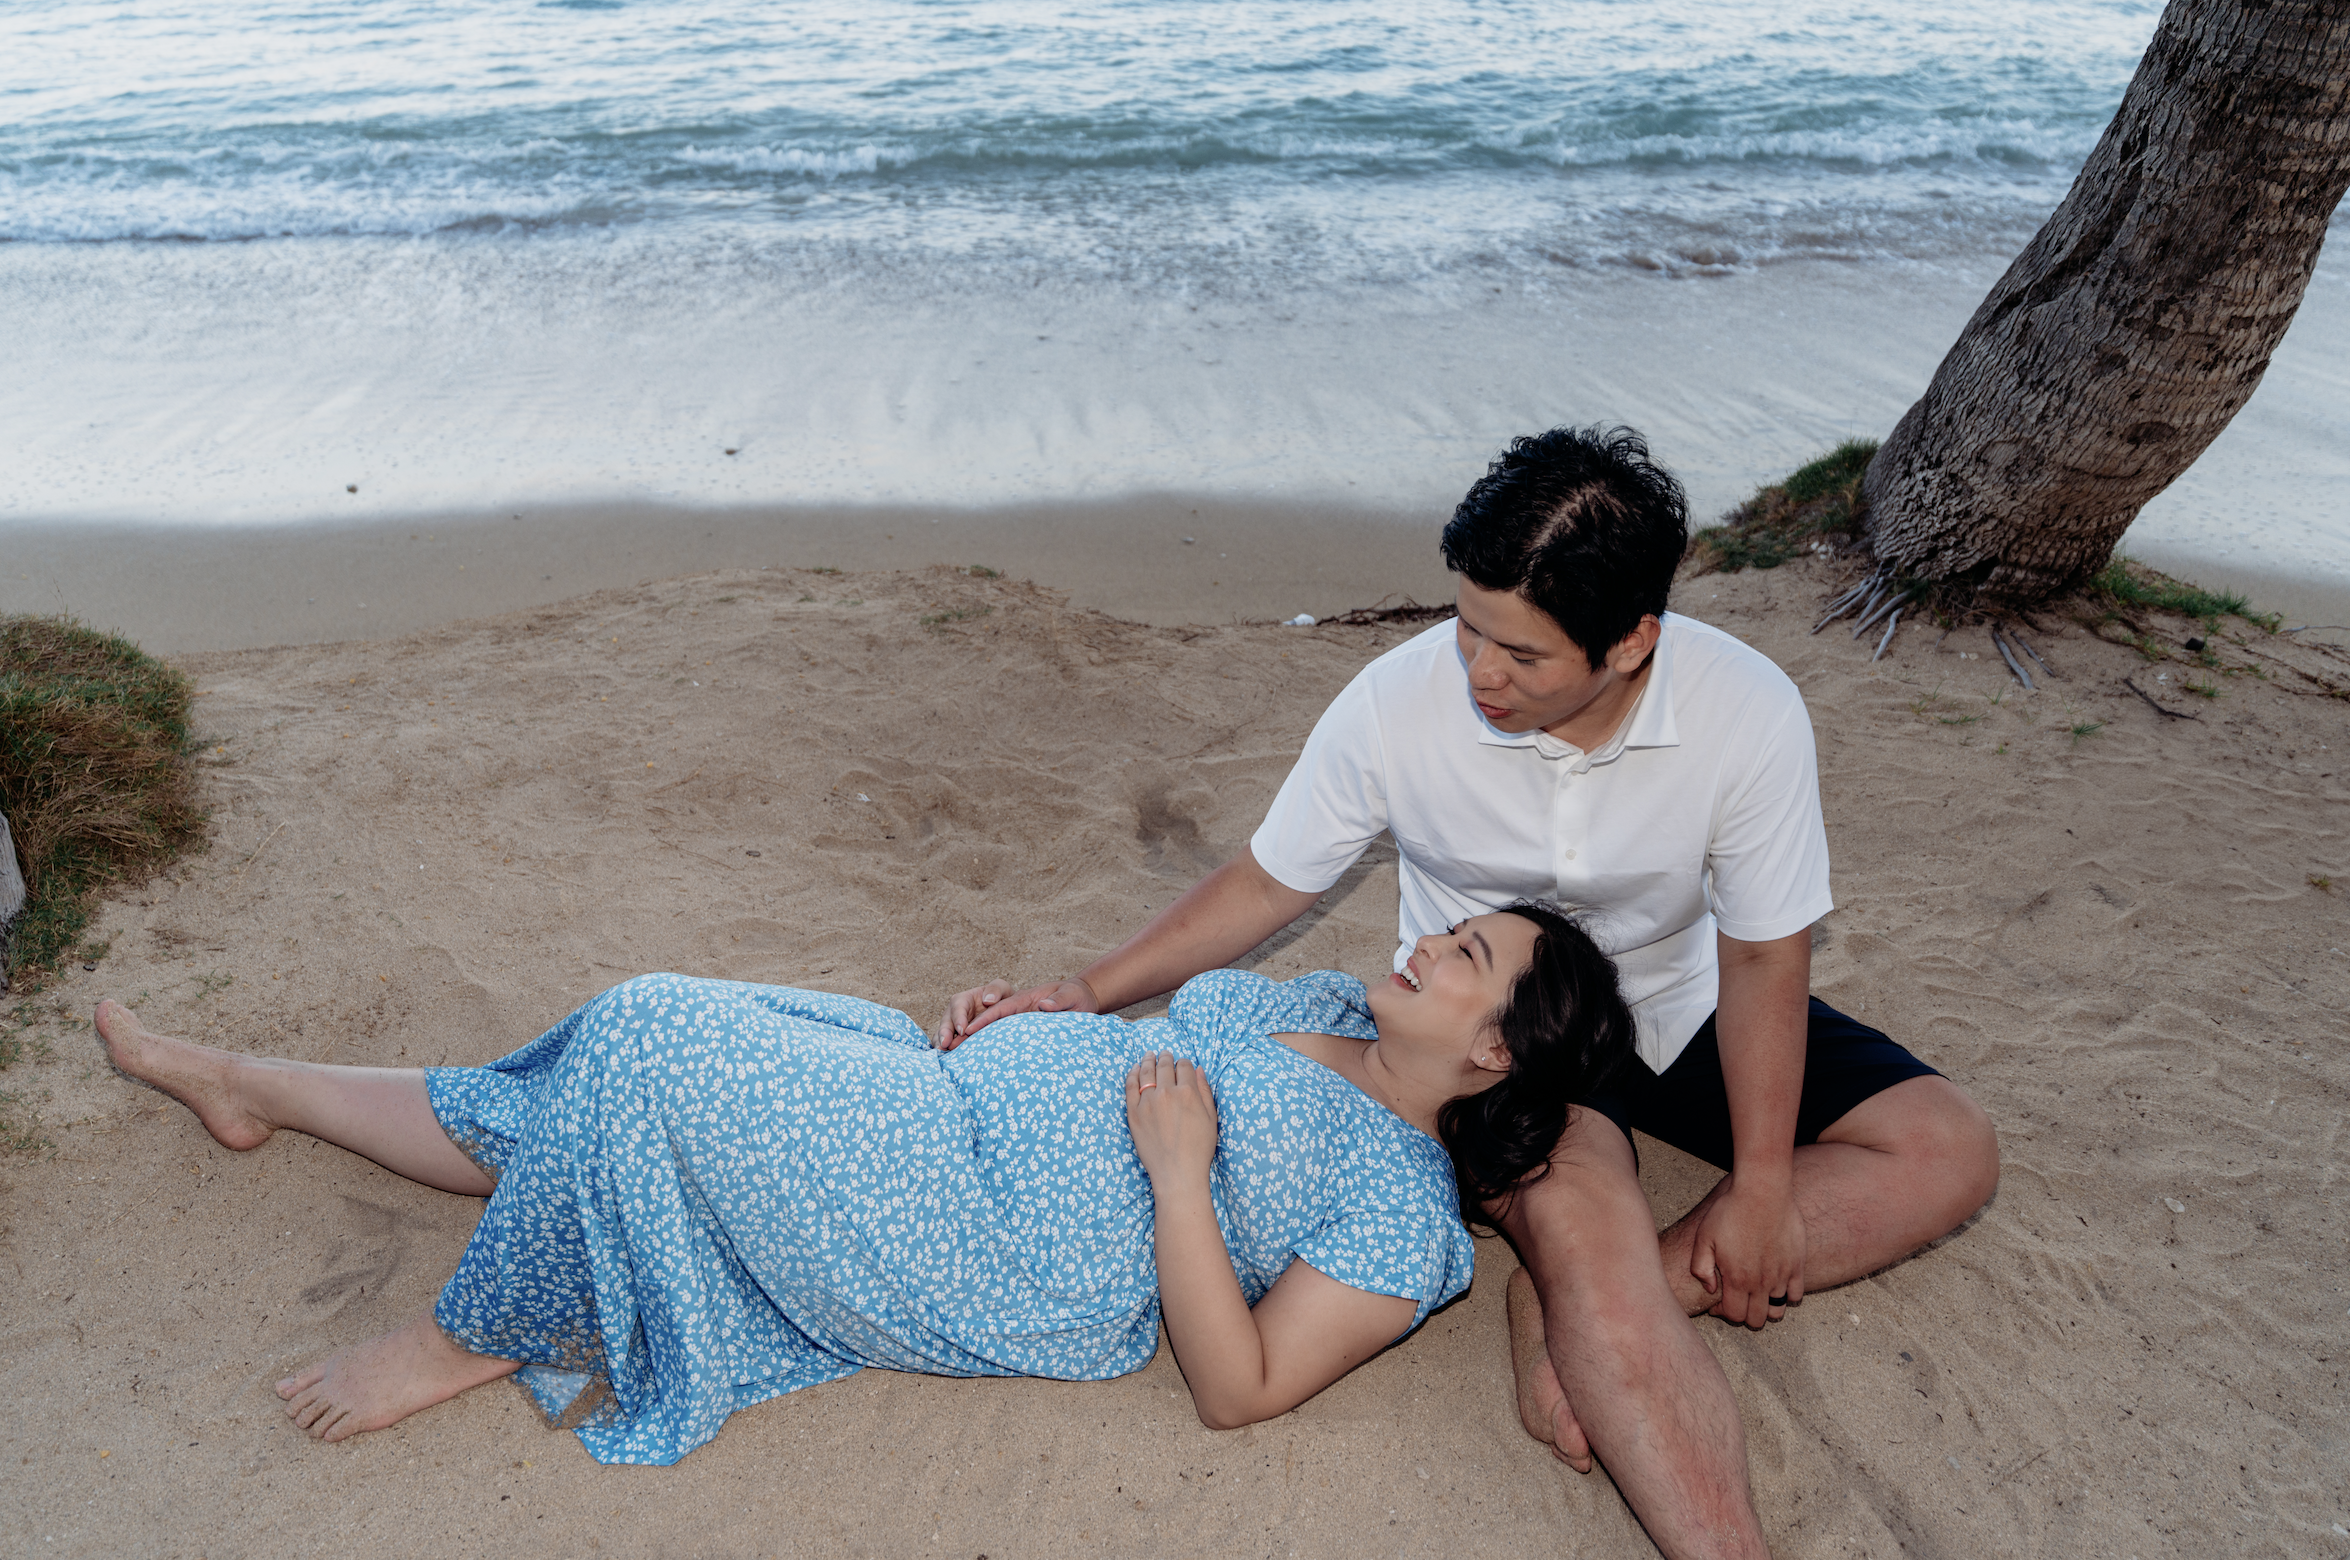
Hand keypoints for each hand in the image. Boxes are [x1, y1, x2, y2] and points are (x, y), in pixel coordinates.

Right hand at [934, 976, 1100, 1048]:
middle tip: (946, 1044)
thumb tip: (1044, 1005)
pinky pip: (991, 1038)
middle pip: (980, 1017)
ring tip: (946, 1053)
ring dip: (963, 1038)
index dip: (982, 1019)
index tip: (965, 1030)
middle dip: (961, 1028)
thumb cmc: (1076, 997)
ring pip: (981, 1028)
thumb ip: (1059, 1000)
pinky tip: (965, 1062)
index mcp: (1022, 999)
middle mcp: (1012, 1009)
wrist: (1081, 1000)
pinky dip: (976, 1047)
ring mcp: (1010, 1020)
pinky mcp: (1013, 1032)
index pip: (998, 1009)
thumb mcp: (1071, 997)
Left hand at [1124, 1051, 1218, 1185]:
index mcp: (1188, 1092)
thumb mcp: (1211, 1118)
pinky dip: (1132, 1074)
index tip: (1182, 1065)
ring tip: (1149, 1056)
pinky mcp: (1133, 1113)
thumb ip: (1205, 1091)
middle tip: (1164, 1054)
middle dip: (1166, 1058)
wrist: (1177, 1174)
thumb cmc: (1199, 1149)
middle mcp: (1166, 1093)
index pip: (1184, 1066)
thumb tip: (1198, 1070)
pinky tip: (1135, 1070)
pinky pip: (1130, 1086)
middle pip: (1164, 1066)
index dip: (1184, 1063)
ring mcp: (1147, 1102)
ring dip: (1148, 1061)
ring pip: (1146, 1072)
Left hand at [1687, 1171, 1804, 1328]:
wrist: (1762, 1192)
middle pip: (1756, 1319)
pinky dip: (1787, 1296)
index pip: (1734, 1315)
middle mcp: (1760, 1282)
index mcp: (1737, 1278)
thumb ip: (1701, 1267)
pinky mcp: (1797, 1265)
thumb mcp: (1703, 1237)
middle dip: (1744, 1315)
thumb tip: (1710, 1288)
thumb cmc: (1730, 1211)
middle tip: (1738, 1300)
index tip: (1719, 1302)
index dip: (1724, 1313)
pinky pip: (1796, 1295)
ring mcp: (1781, 1275)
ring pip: (1777, 1311)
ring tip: (1757, 1295)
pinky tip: (1776, 1284)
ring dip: (1765, 1308)